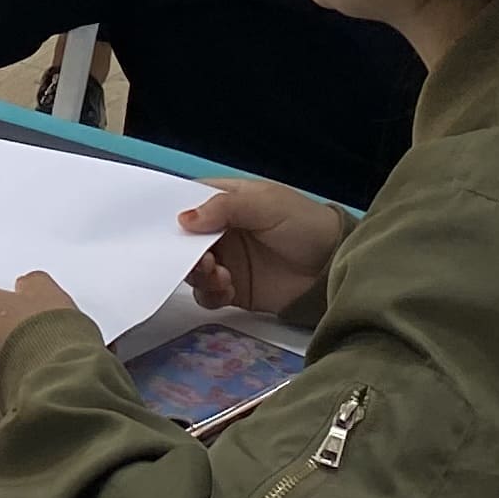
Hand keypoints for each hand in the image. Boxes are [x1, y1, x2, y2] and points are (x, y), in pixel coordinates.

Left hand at [0, 270, 77, 398]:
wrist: (59, 387)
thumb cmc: (54, 338)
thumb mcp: (52, 295)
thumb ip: (33, 285)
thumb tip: (26, 285)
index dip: (3, 306)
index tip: (21, 311)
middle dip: (4, 337)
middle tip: (34, 340)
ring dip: (8, 365)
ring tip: (40, 367)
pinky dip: (14, 389)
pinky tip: (39, 388)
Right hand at [179, 180, 348, 322]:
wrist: (336, 266)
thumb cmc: (303, 223)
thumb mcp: (265, 203)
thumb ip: (223, 208)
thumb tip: (183, 219)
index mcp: (224, 203)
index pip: (186, 205)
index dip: (172, 215)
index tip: (162, 228)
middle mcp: (220, 232)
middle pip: (184, 242)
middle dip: (183, 252)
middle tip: (200, 260)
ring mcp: (226, 262)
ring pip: (193, 270)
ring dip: (197, 274)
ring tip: (219, 275)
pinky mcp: (234, 291)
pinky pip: (208, 295)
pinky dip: (211, 294)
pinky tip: (227, 289)